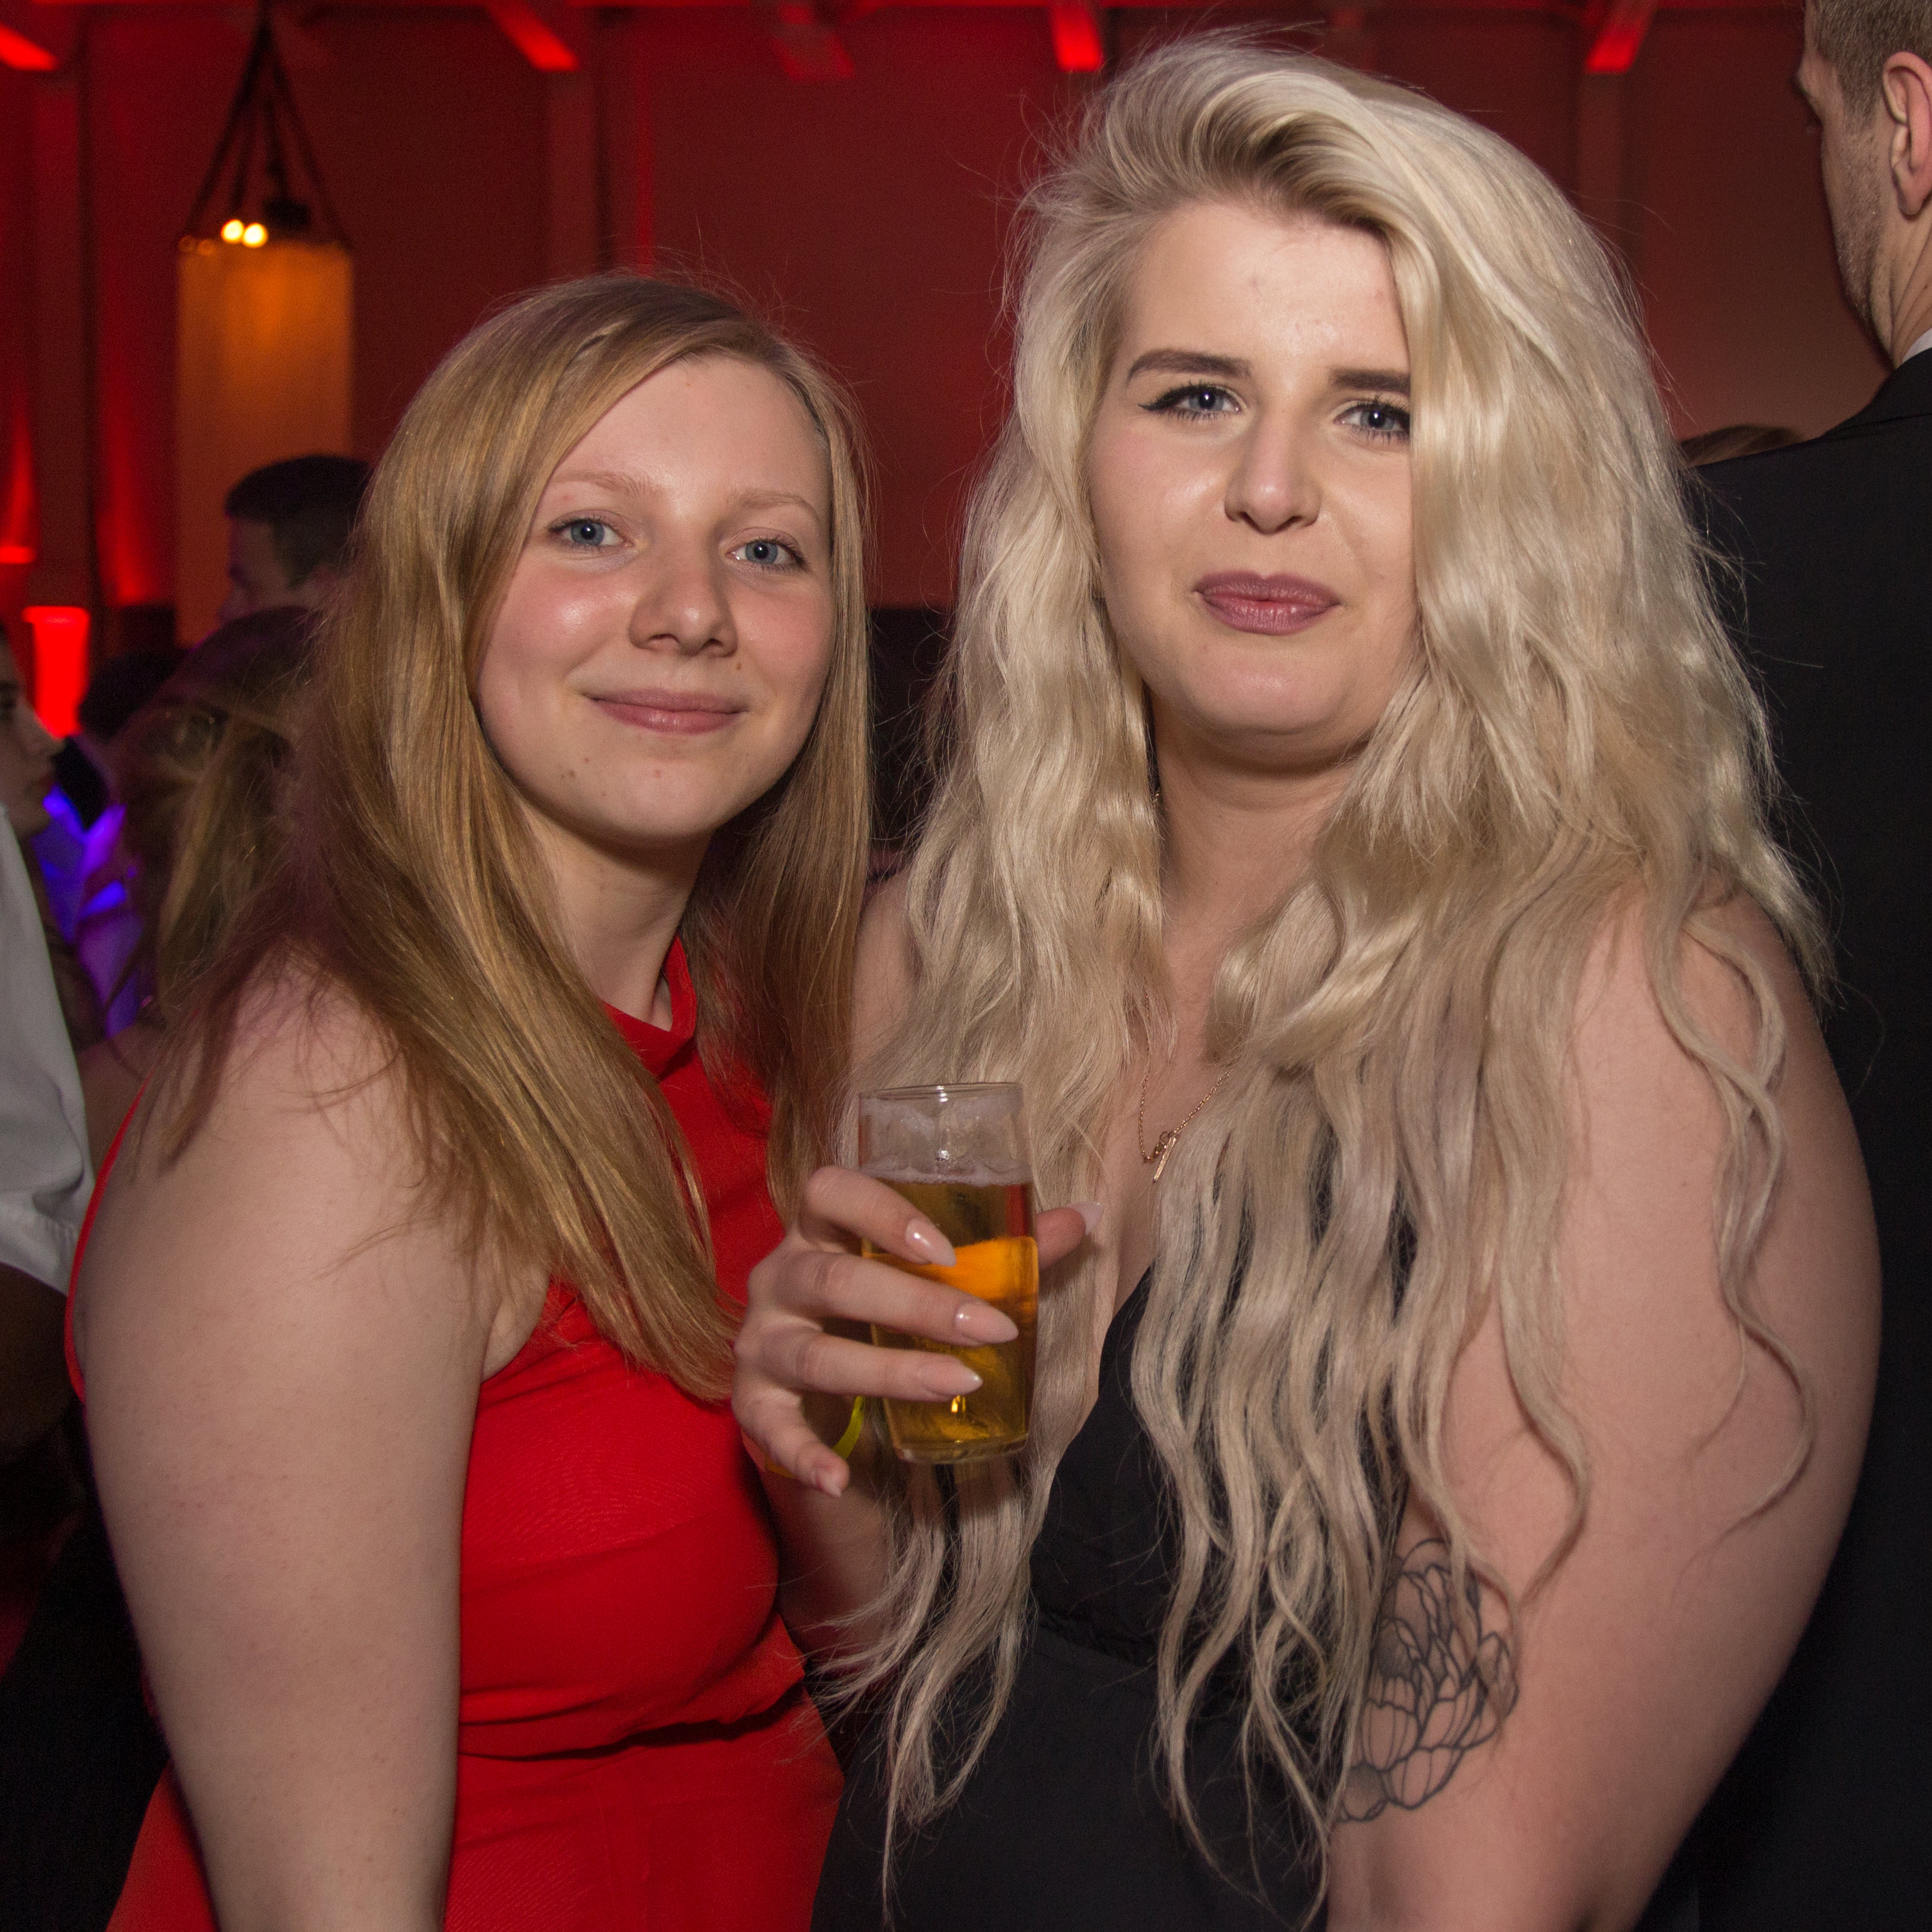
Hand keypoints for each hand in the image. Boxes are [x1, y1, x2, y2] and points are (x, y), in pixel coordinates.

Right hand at [734, 1167, 1096, 1495]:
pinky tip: (839, 1479)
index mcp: (820, 1230)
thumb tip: (1088, 1215)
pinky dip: (803, 1455)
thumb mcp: (935, 1276)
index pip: (829, 1191)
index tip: (946, 1247)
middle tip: (991, 1328)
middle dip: (917, 1304)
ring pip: (815, 1353)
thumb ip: (1005, 1249)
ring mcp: (762, 1340)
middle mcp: (780, 1277)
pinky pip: (769, 1429)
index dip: (881, 1212)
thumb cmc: (884, 1308)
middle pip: (833, 1279)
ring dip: (888, 1371)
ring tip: (959, 1385)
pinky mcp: (753, 1402)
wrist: (816, 1382)